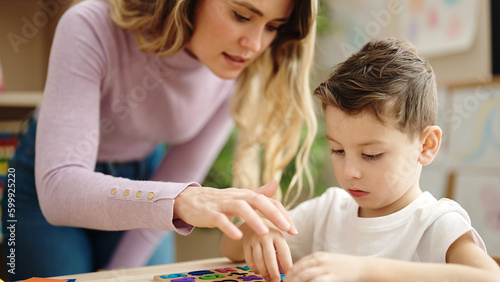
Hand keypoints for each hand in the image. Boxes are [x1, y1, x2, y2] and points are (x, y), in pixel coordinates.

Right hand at [174, 180, 297, 239]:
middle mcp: (237, 197)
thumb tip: (276, 183)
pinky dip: (229, 227)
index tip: (294, 230)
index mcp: (246, 195)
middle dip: (274, 214)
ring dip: (254, 220)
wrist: (190, 200)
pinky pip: (220, 219)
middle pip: (258, 201)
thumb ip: (259, 192)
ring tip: (265, 233)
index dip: (283, 214)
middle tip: (287, 229)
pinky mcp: (210, 213)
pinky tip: (238, 236)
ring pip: (240, 208)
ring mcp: (223, 204)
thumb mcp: (240, 196)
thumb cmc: (219, 201)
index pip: (269, 201)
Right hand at [240, 220, 291, 281]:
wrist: (254, 220)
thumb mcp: (279, 238)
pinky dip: (254, 268)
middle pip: (270, 258)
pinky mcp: (245, 243)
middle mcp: (265, 235)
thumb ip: (283, 252)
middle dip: (274, 272)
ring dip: (264, 272)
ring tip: (268, 278)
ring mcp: (254, 239)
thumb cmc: (271, 233)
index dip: (287, 265)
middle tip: (276, 281)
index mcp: (277, 234)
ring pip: (258, 260)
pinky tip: (259, 271)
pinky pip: (249, 259)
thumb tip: (285, 270)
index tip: (289, 274)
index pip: (284, 252)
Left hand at [285, 252, 367, 281]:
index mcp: (318, 256)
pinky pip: (315, 281)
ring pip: (304, 276)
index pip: (298, 264)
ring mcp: (325, 268)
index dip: (289, 273)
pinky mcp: (332, 276)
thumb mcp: (329, 261)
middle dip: (289, 279)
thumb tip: (303, 273)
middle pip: (298, 270)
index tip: (284, 280)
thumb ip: (317, 265)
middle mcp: (320, 260)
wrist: (363, 267)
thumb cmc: (346, 266)